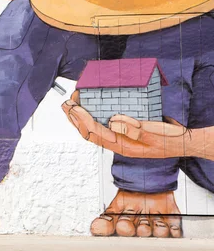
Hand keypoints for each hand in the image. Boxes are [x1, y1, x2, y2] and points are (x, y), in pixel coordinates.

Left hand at [61, 92, 188, 158]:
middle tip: (65, 104)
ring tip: (71, 107)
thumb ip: (133, 129)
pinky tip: (89, 113)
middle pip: (90, 133)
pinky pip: (103, 129)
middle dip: (75, 118)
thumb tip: (112, 122)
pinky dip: (92, 120)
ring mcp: (121, 141)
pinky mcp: (125, 136)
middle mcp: (119, 145)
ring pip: (94, 132)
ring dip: (81, 120)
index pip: (95, 131)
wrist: (184, 143)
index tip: (73, 106)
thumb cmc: (169, 139)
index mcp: (123, 146)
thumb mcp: (154, 133)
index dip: (81, 118)